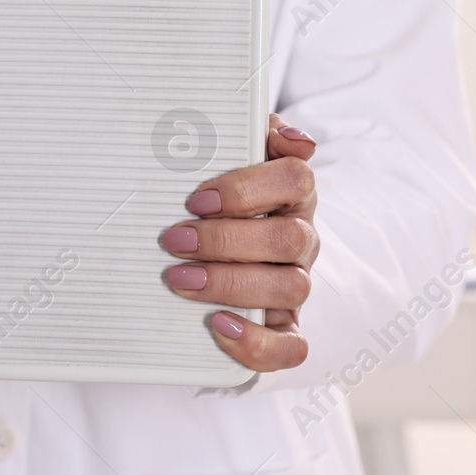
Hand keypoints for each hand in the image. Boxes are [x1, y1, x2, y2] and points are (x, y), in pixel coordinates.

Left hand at [161, 114, 317, 371]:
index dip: (247, 190)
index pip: (295, 179)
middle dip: (226, 241)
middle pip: (289, 239)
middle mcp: (300, 237)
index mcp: (291, 192)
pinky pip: (293, 345)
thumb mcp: (230, 147)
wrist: (206, 231)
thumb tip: (296, 140)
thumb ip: (254, 131)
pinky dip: (259, 342)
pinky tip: (219, 326)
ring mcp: (294, 282)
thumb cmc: (218, 187)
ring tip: (180, 279)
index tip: (196, 199)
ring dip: (231, 284)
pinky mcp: (283, 325)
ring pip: (290, 288)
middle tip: (175, 241)